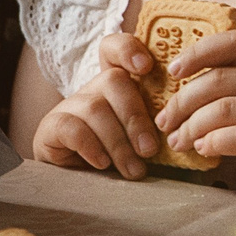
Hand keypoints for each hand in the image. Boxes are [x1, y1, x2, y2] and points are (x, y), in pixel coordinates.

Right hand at [30, 32, 164, 179]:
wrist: (79, 186)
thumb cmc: (121, 161)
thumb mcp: (142, 142)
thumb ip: (159, 129)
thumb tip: (184, 129)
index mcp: (117, 88)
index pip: (114, 50)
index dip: (128, 50)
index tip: (146, 67)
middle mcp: (92, 90)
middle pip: (113, 80)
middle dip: (135, 116)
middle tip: (149, 150)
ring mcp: (69, 107)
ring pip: (95, 108)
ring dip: (119, 143)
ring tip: (133, 170)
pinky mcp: (51, 127)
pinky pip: (71, 127)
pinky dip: (90, 145)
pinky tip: (102, 163)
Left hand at [157, 31, 235, 206]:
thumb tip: (183, 84)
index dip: (199, 52)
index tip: (173, 71)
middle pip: (222, 80)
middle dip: (183, 101)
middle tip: (165, 122)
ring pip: (225, 108)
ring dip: (192, 126)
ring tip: (179, 141)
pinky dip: (213, 142)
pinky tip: (204, 151)